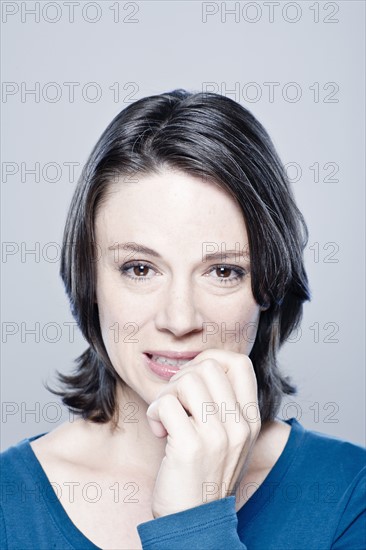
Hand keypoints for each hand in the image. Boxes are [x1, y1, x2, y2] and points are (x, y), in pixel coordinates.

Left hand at [146, 349, 260, 517]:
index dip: (211, 359)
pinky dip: (154, 413)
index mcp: (251, 419)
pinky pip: (165, 404)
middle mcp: (240, 425)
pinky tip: (159, 431)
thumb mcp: (229, 438)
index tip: (193, 378)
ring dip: (166, 395)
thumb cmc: (204, 473)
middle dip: (181, 378)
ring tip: (166, 418)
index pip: (240, 362)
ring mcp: (218, 436)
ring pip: (186, 380)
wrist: (195, 521)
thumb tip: (199, 366)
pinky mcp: (191, 447)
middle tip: (174, 402)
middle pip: (208, 366)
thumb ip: (223, 404)